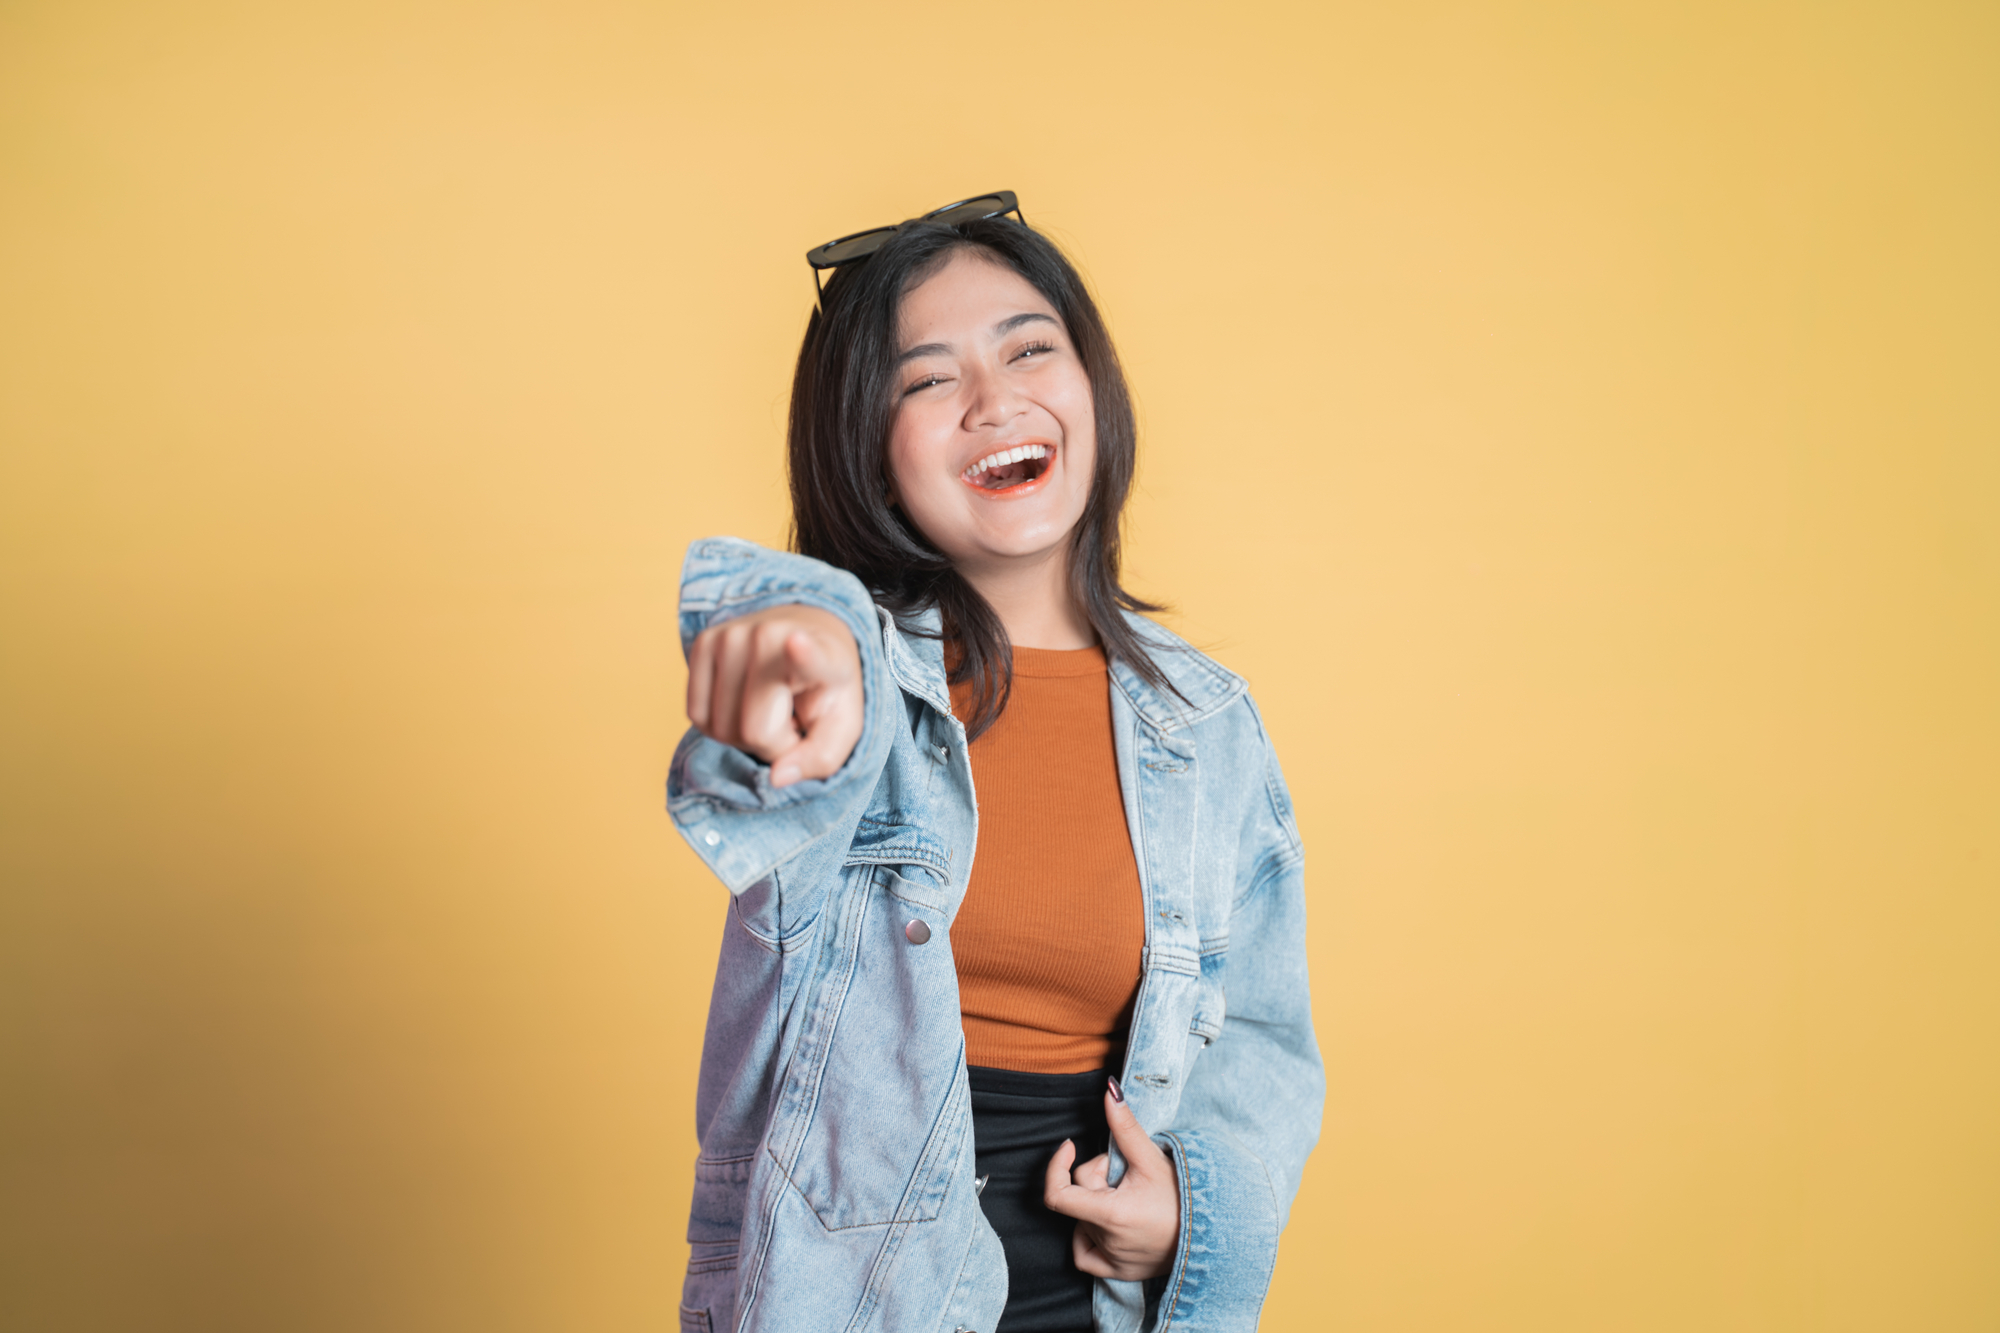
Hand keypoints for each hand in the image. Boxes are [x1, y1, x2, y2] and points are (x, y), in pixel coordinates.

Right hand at [685, 604, 862, 787]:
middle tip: (791, 722)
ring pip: (719, 728)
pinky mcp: (702, 642)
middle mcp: (771, 636)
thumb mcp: (841, 728)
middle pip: (753, 731)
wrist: (805, 635)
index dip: (804, 655)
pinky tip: (743, 704)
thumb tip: (776, 777)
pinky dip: (718, 725)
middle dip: (772, 745)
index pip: (811, 657)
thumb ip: (819, 759)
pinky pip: (696, 715)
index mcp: (824, 654)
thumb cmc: (823, 690)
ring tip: (768, 709)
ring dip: (743, 736)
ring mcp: (731, 635)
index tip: (797, 641)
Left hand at [1042, 1078, 1180, 1280]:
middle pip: (1079, 1198)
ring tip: (1128, 1196)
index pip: (1058, 1194)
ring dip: (1097, 1203)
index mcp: (1111, 1215)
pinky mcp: (1118, 1273)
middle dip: (1096, 1176)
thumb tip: (1109, 1091)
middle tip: (1125, 1171)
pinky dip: (1088, 1236)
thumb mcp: (1151, 1159)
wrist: (1214, 1232)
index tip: (1070, 1147)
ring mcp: (1112, 1261)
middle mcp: (1108, 1242)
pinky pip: (1085, 1255)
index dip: (1057, 1166)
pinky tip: (1108, 1223)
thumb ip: (1125, 1126)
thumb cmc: (1183, 1197)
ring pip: (1083, 1222)